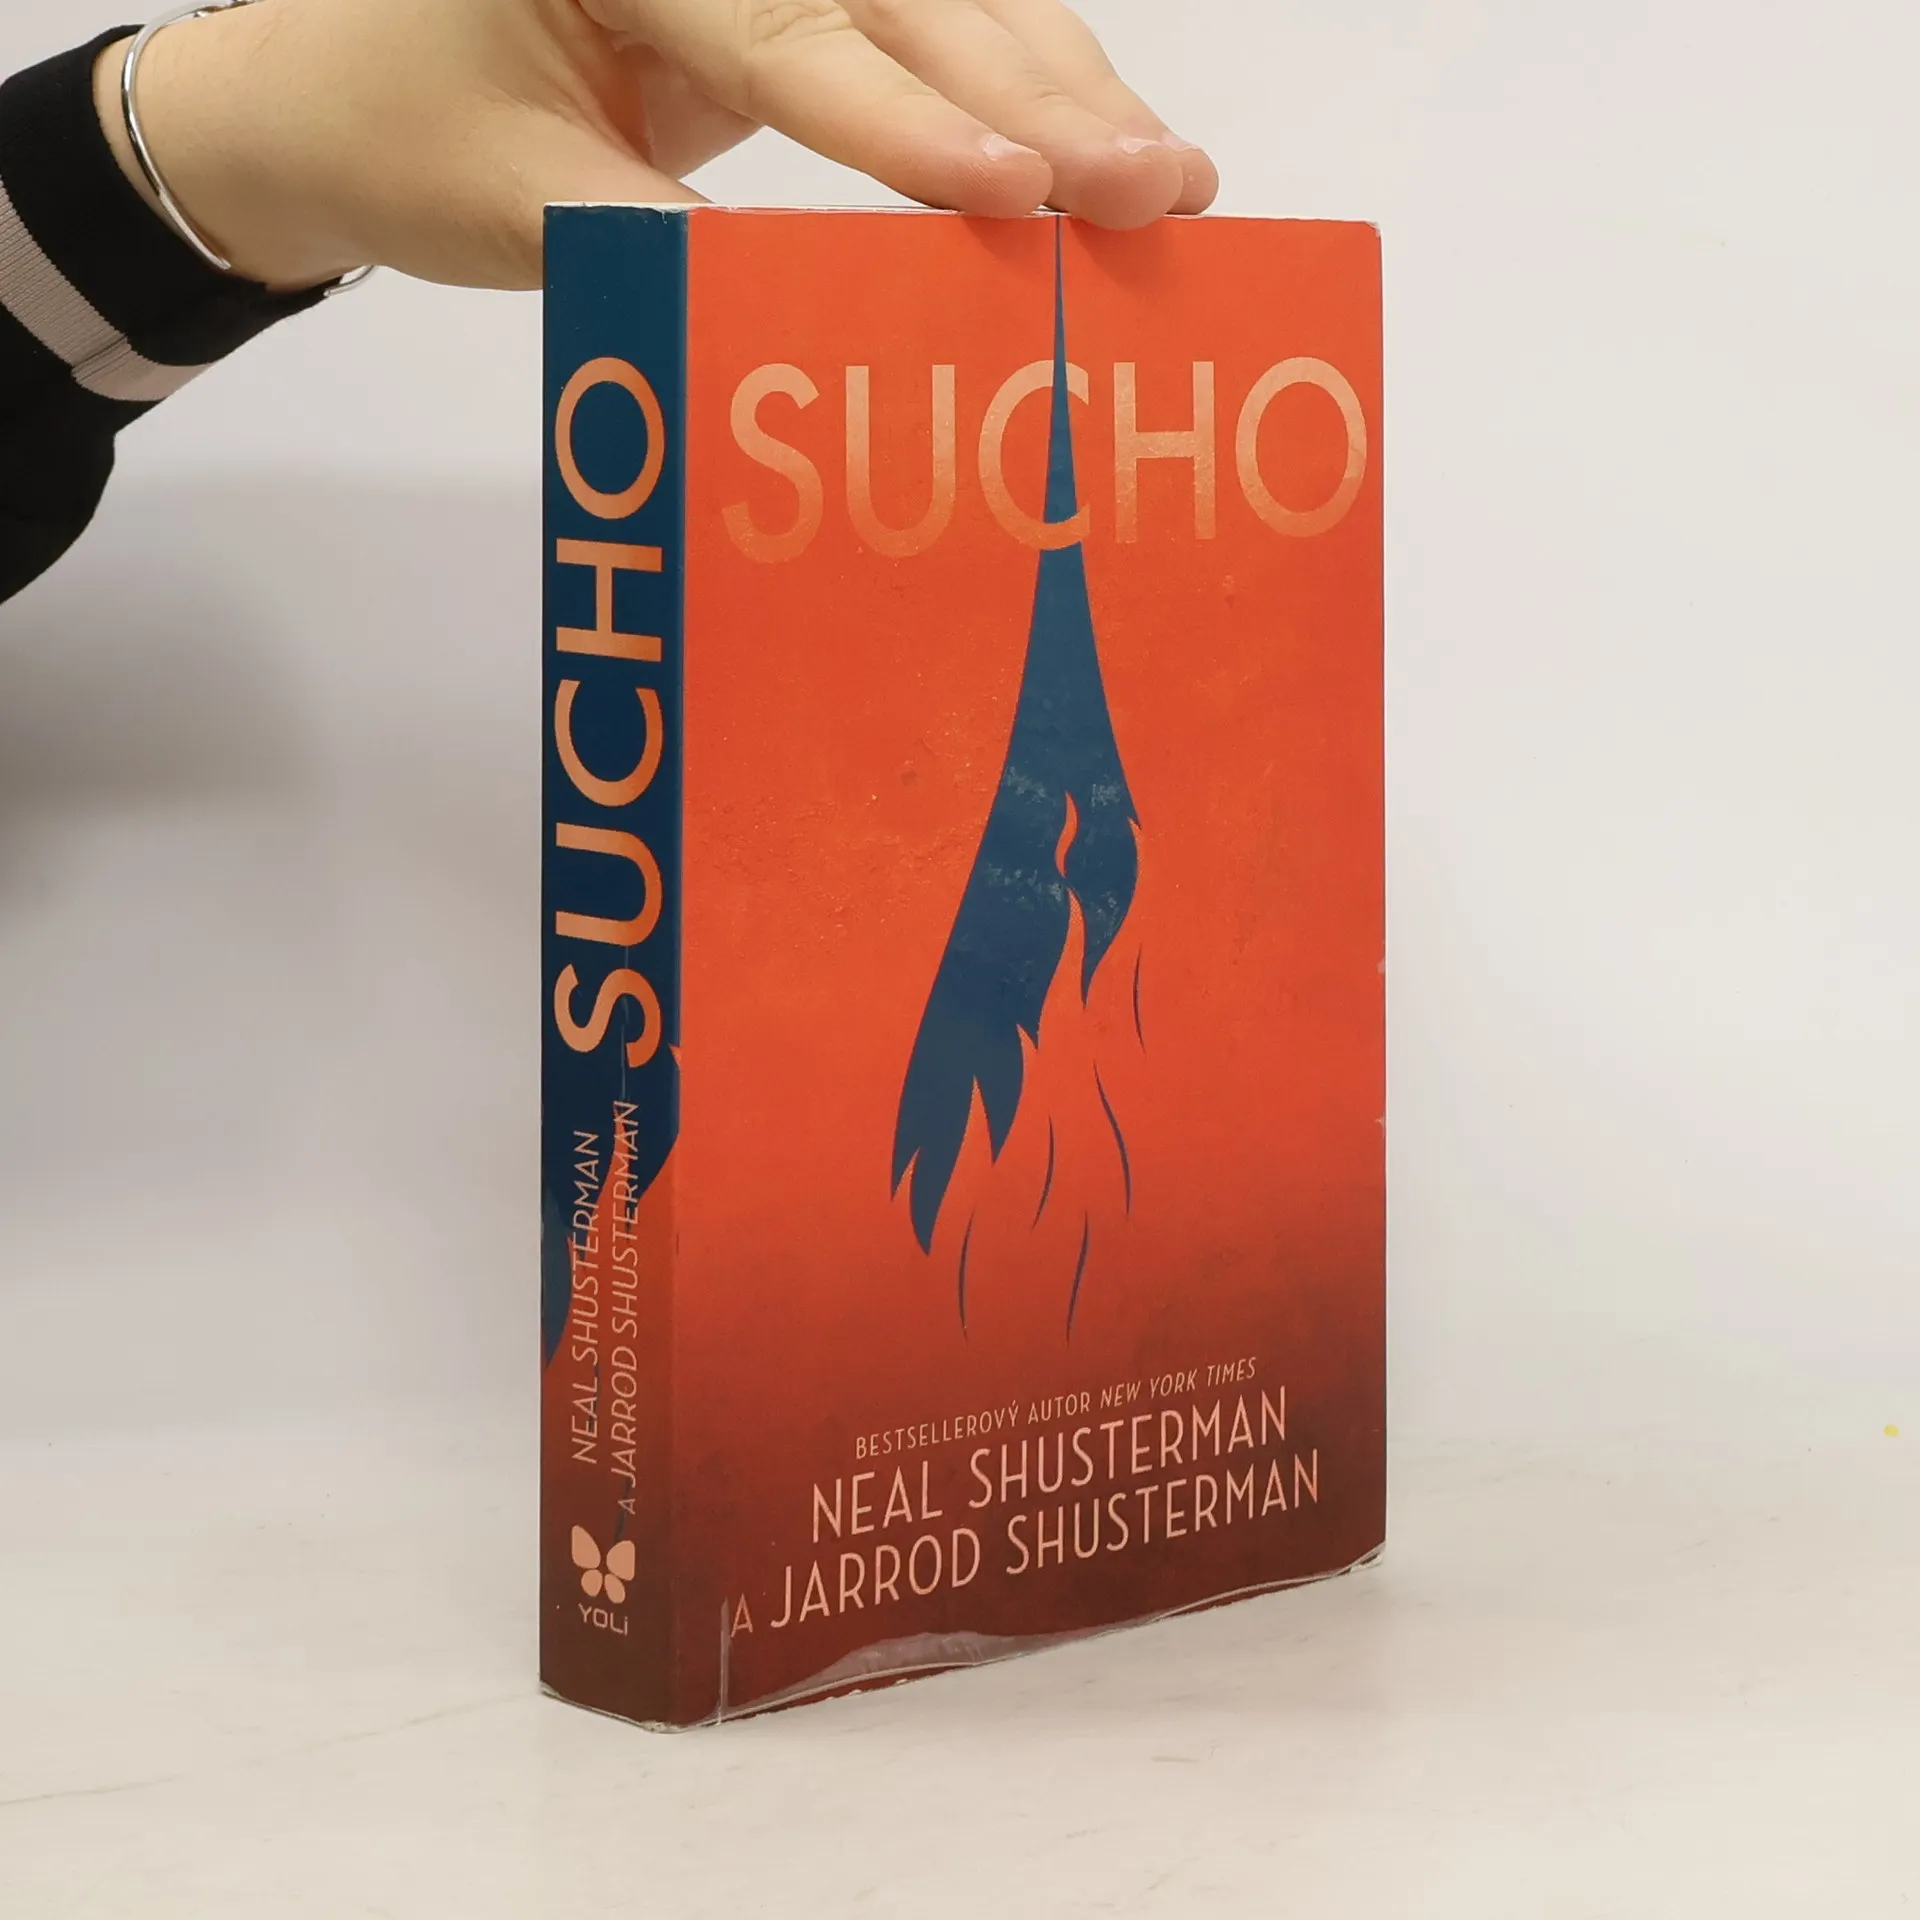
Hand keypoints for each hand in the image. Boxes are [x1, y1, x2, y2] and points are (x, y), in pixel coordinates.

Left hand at [94, 0, 1217, 292]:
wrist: (335, 89)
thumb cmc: (407, 139)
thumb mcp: (522, 208)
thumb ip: (669, 251)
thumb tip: (822, 320)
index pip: (788, 36)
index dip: (915, 125)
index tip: (1026, 197)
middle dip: (1039, 99)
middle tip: (1157, 187)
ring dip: (1061, 88)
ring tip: (1167, 174)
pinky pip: (921, 28)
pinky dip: (1016, 90)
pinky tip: (1098, 142)